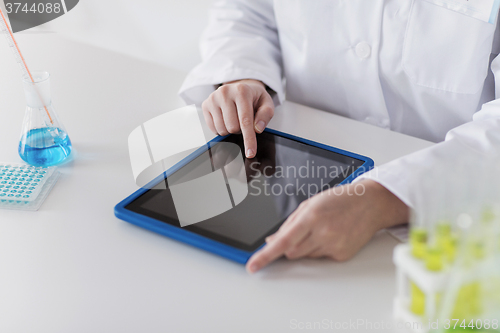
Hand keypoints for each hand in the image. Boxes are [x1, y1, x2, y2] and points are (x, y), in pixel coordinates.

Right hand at [202, 79, 274, 157]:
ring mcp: (213, 98)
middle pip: (232, 127)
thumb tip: (257, 129)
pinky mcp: (205, 105)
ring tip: (235, 118)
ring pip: (222, 130)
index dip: (249, 139)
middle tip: (244, 121)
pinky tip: (226, 119)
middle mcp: (225, 92)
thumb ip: (265, 115)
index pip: (245, 121)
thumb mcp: (266, 103)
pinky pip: (213, 129)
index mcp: (242, 91)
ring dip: (231, 130)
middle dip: (240, 130)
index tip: (250, 153)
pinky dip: (222, 128)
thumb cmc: (254, 98)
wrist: (240, 86)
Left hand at [245, 179, 408, 272]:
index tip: (253, 265)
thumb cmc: (340, 200)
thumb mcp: (310, 204)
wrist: (370, 204)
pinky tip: (331, 235)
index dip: (265, 255)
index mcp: (312, 216)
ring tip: (321, 229)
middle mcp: (323, 232)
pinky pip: (319, 258)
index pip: (283, 241)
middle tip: (300, 232)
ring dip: (305, 246)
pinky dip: (319, 249)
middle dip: (289, 245)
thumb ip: (289, 223)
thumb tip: (272, 241)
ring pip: (304, 256)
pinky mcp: (341, 255)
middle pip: (291, 252)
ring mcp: (333, 245)